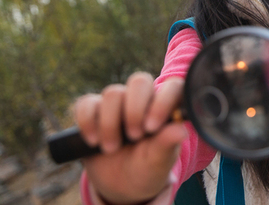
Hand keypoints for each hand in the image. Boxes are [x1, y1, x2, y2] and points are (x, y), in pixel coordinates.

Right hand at [74, 72, 187, 203]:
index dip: (162, 102)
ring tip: (112, 149)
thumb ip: (168, 144)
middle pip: (139, 81)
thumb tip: (181, 130)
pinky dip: (88, 122)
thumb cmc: (147, 169)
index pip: (172, 86)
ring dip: (110, 124)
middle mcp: (143, 100)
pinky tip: (93, 141)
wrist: (120, 186)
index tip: (152, 128)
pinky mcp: (94, 110)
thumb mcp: (158, 161)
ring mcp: (118, 103)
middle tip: (134, 137)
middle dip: (134, 111)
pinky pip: (86, 103)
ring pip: (112, 93)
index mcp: (166, 108)